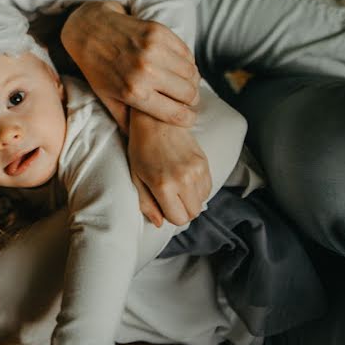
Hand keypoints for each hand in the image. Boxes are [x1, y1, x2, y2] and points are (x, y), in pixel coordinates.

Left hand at [61, 0, 199, 127]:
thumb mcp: (106, 99)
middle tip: (186, 100)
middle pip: (189, 94)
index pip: (177, 114)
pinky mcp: (159, 32)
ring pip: (192, 73)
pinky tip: (177, 66)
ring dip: (191, 80)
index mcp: (133, 92)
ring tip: (182, 83)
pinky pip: (186, 53)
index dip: (187, 119)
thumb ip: (126, 121)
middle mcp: (146, 71)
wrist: (89, 31)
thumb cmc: (98, 69)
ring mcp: (154, 50)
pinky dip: (187, 62)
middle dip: (192, 100)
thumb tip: (143, 141)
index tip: (188, 118)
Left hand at [128, 109, 210, 225]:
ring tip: (176, 185)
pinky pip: (208, 188)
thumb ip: (147, 204)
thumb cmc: (141, 149)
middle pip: (193, 213)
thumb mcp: (136, 178)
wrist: (156, 122)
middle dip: (181, 210)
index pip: (179, 219)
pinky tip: (185, 178)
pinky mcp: (205, 162)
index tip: (163, 204)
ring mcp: (197, 170)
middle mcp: (184, 179)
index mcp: (164, 185)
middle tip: (169, 197)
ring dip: (190, 199)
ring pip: (202, 202)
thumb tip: (160, 223)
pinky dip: (198, 189)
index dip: (170, 215)